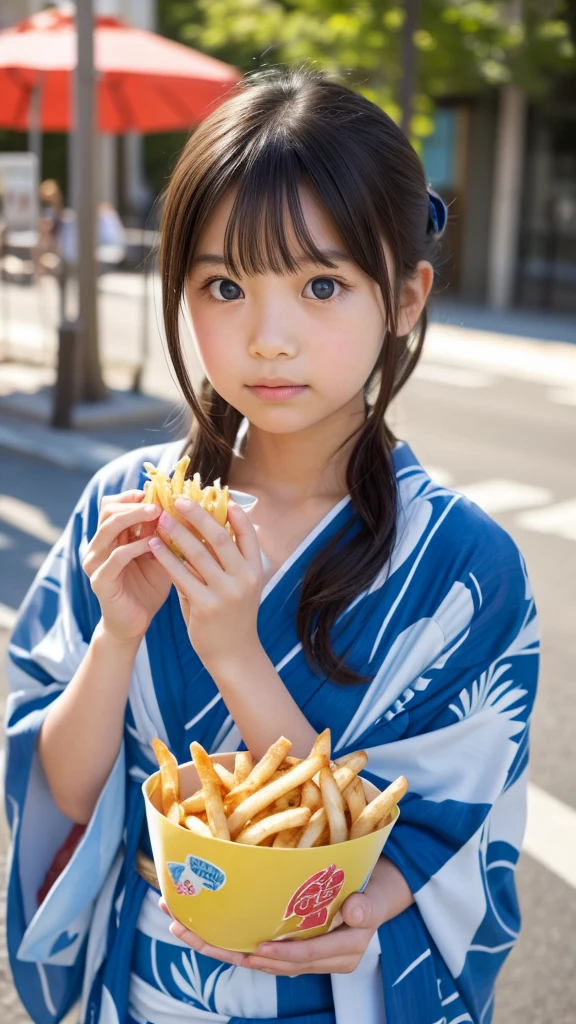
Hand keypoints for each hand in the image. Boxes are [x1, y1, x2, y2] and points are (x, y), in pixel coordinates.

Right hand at [82, 489, 171, 643]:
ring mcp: (95, 562)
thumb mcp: (159, 554)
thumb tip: (183, 505)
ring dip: (134, 518)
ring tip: (158, 514)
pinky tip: (154, 545)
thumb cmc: (149, 587)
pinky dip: (136, 547)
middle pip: (108, 510)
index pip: (114, 504)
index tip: (160, 491)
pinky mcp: (100, 580)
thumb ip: (162, 533)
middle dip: (135, 502)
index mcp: (110, 536)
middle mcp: (98, 545)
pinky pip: (116, 557)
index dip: (134, 495)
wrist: (135, 624)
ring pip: (108, 528)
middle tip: (160, 502)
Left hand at [147, 498, 263, 669]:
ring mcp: (226, 593)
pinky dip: (166, 558)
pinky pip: (182, 576)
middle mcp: (244, 579)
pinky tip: (153, 545)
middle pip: (220, 537)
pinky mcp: (206, 607)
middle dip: (198, 515)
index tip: (218, 494)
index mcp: (255, 570)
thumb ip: (225, 561)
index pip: (248, 534)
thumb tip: (204, 528)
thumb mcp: (238, 586)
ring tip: (160, 518)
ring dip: (177, 532)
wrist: (234, 655)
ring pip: (198, 554)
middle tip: (179, 499)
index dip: (234, 513)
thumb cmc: (231, 615)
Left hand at [159, 858, 394, 975]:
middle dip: (225, 949)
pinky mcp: (288, 942)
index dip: (283, 954)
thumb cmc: (376, 890)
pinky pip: (255, 944)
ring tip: (180, 924)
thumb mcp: (376, 896)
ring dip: (216, 943)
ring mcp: (300, 954)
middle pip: (267, 961)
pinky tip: (200, 923)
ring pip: (254, 955)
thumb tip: (353, 913)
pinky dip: (228, 936)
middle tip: (189, 932)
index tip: (259, 947)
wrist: (376, 889)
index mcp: (341, 952)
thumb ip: (367, 907)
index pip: (305, 957)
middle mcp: (317, 959)